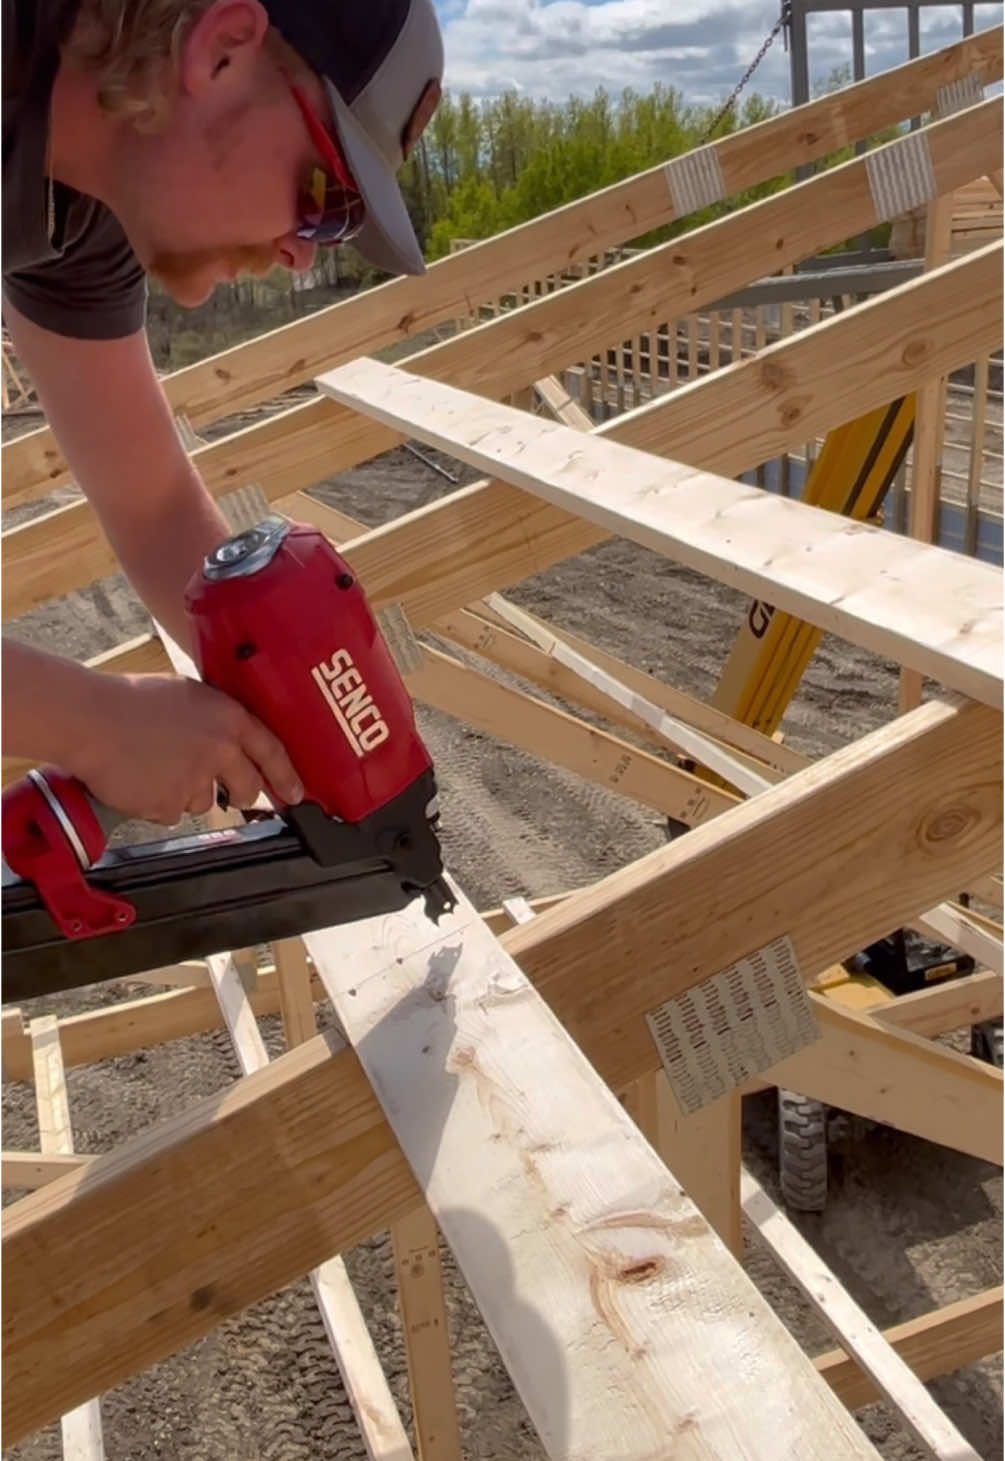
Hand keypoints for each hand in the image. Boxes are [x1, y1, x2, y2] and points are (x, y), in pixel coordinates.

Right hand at [68, 673, 303, 825]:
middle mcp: (219, 751)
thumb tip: (230, 741)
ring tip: (156, 767)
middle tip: (231, 795)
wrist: (90, 719)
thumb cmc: (130, 701)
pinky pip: (171, 814)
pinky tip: (140, 780)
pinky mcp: (169, 805)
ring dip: (186, 793)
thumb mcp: (188, 695)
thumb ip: (216, 720)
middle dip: (242, 795)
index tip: (295, 794)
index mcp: (228, 718)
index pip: (272, 751)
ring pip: (204, 802)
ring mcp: (195, 781)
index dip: (286, 776)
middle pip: (247, 788)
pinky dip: (157, 803)